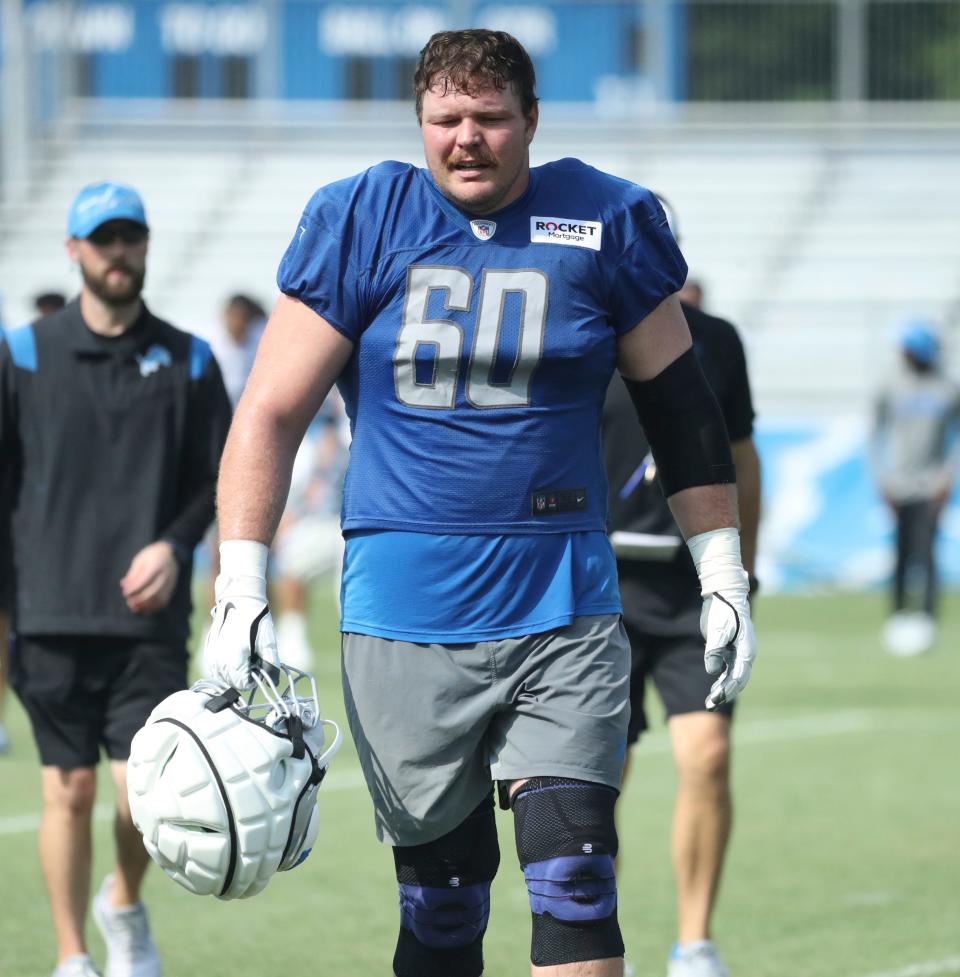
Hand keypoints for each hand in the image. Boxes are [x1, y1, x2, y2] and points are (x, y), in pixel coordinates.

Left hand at [120, 541, 179, 613]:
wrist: (170, 554)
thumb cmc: (151, 556)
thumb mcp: (140, 560)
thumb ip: (132, 574)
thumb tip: (124, 586)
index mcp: (156, 565)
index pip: (145, 580)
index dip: (134, 588)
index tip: (125, 593)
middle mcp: (165, 576)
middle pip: (153, 591)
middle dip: (139, 599)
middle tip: (129, 601)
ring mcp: (169, 584)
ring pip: (159, 599)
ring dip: (146, 605)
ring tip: (135, 607)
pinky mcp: (171, 589)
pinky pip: (163, 602)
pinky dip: (153, 607)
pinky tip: (144, 608)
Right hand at [202, 561, 279, 690]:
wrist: (240, 599)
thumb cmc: (257, 620)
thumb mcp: (269, 643)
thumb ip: (270, 665)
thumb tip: (272, 681)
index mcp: (234, 661)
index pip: (244, 684)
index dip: (255, 677)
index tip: (260, 663)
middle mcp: (219, 661)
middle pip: (233, 682)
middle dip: (244, 674)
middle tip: (253, 656)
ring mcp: (211, 655)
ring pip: (223, 676)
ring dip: (234, 671)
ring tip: (244, 652)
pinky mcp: (208, 648)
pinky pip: (216, 666)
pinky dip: (225, 664)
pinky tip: (234, 651)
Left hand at [701, 589, 756, 709]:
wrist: (724, 594)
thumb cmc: (723, 611)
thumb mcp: (717, 630)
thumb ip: (715, 651)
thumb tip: (713, 672)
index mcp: (746, 650)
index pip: (739, 675)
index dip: (728, 688)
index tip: (717, 698)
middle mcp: (745, 654)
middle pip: (738, 679)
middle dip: (726, 693)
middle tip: (711, 705)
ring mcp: (739, 653)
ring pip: (733, 676)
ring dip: (723, 689)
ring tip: (710, 702)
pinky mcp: (731, 650)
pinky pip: (728, 669)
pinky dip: (722, 680)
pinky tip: (714, 689)